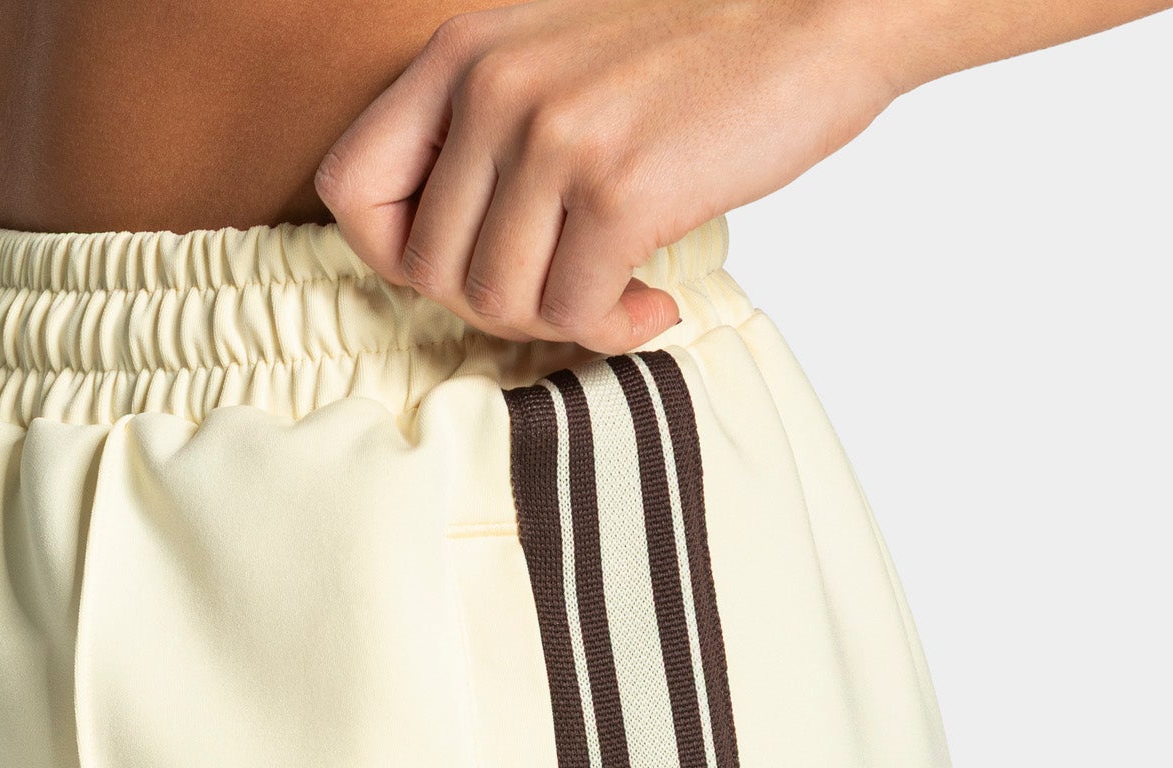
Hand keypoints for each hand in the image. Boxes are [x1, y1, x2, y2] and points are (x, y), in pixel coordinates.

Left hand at [315, 0, 896, 351]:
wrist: (821, 10)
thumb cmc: (696, 49)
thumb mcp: (555, 55)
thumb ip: (485, 126)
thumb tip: (430, 250)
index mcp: (463, 53)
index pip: (352, 188)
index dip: (391, 255)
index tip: (460, 268)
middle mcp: (493, 88)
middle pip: (429, 271)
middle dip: (494, 307)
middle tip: (560, 292)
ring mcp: (553, 137)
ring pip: (496, 304)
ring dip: (558, 322)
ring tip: (613, 292)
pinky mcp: (619, 189)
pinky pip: (574, 315)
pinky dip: (614, 330)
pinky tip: (654, 300)